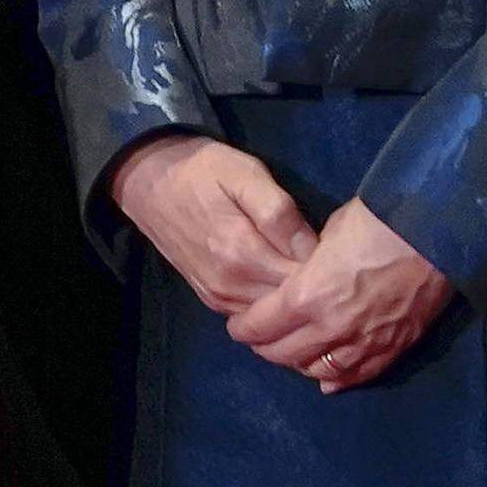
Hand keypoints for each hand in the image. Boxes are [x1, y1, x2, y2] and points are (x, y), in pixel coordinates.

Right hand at [106, 133, 315, 318]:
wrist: (148, 181)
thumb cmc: (202, 170)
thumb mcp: (245, 173)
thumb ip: (279, 212)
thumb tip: (312, 248)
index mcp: (242, 252)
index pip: (303, 279)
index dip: (326, 268)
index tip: (338, 253)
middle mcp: (230, 285)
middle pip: (290, 303)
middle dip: (314, 290)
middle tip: (331, 267)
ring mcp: (219, 297)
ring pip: (272, 316)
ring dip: (294, 302)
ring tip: (311, 277)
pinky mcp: (211, 300)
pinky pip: (252, 316)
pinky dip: (272, 307)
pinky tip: (283, 286)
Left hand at [227, 198, 448, 392]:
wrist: (436, 232)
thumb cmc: (377, 221)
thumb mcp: (327, 234)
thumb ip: (306, 264)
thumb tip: (299, 274)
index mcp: (308, 296)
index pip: (261, 326)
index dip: (244, 328)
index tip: (237, 325)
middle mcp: (331, 328)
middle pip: (284, 354)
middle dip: (265, 347)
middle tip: (259, 338)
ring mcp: (363, 344)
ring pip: (317, 370)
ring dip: (298, 363)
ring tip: (290, 353)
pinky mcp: (391, 349)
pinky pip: (356, 375)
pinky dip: (336, 379)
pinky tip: (325, 379)